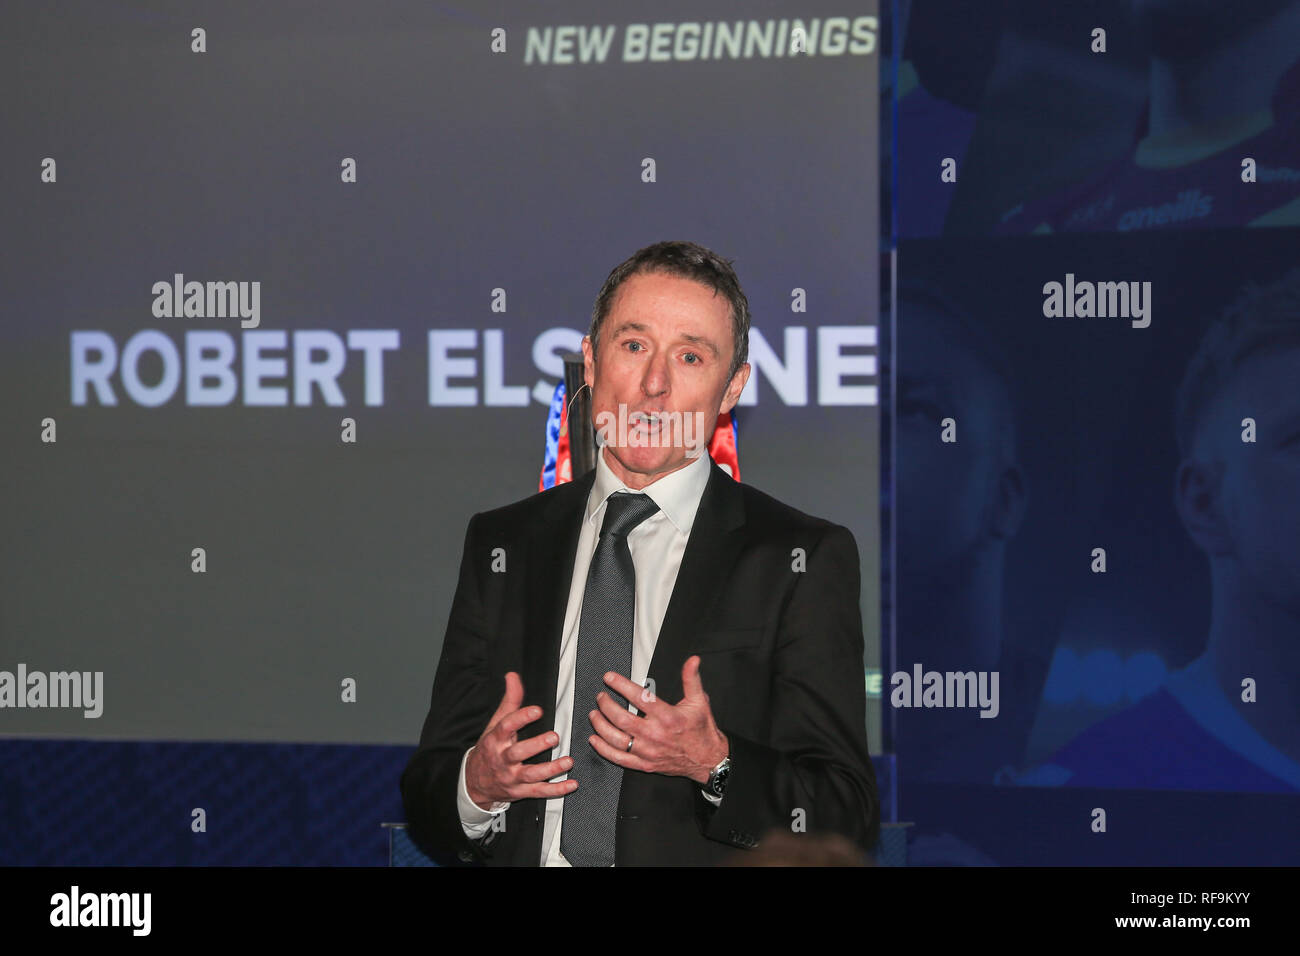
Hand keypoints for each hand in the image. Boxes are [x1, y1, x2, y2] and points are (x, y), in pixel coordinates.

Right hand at [465, 671, 577, 809]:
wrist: (474, 782)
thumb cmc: (490, 749)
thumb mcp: (495, 724)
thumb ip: (509, 701)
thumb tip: (513, 676)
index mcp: (496, 740)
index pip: (505, 727)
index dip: (520, 718)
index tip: (537, 710)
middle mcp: (503, 760)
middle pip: (517, 753)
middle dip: (536, 746)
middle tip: (554, 737)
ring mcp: (512, 777)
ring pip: (531, 775)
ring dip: (551, 769)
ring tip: (568, 761)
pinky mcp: (520, 791)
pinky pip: (539, 792)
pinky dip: (556, 790)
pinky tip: (571, 784)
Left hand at [587, 656, 728, 783]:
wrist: (708, 759)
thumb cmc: (702, 730)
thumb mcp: (699, 701)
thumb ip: (691, 679)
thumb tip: (692, 661)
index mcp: (667, 716)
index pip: (639, 697)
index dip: (621, 685)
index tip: (609, 678)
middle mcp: (655, 734)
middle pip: (621, 719)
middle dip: (606, 705)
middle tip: (600, 697)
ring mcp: (648, 751)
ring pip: (616, 739)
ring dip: (601, 725)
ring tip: (594, 714)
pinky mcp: (645, 764)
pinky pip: (619, 758)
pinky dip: (603, 749)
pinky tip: (595, 739)